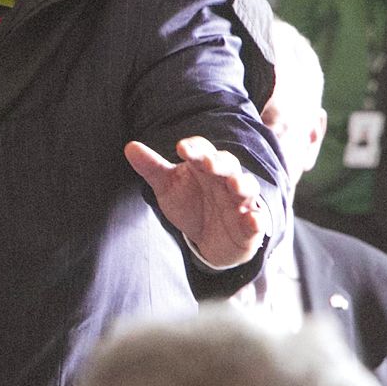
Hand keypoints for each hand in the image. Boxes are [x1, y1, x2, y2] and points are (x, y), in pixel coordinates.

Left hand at [123, 137, 268, 267]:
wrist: (208, 239)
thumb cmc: (190, 204)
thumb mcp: (167, 187)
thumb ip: (152, 167)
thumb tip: (130, 146)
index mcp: (206, 166)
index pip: (203, 150)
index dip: (194, 148)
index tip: (180, 148)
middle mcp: (226, 179)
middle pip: (227, 165)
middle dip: (219, 163)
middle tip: (208, 163)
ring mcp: (240, 202)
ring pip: (247, 188)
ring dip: (242, 185)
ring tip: (234, 185)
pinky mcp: (249, 226)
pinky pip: (256, 220)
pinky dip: (256, 220)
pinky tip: (253, 220)